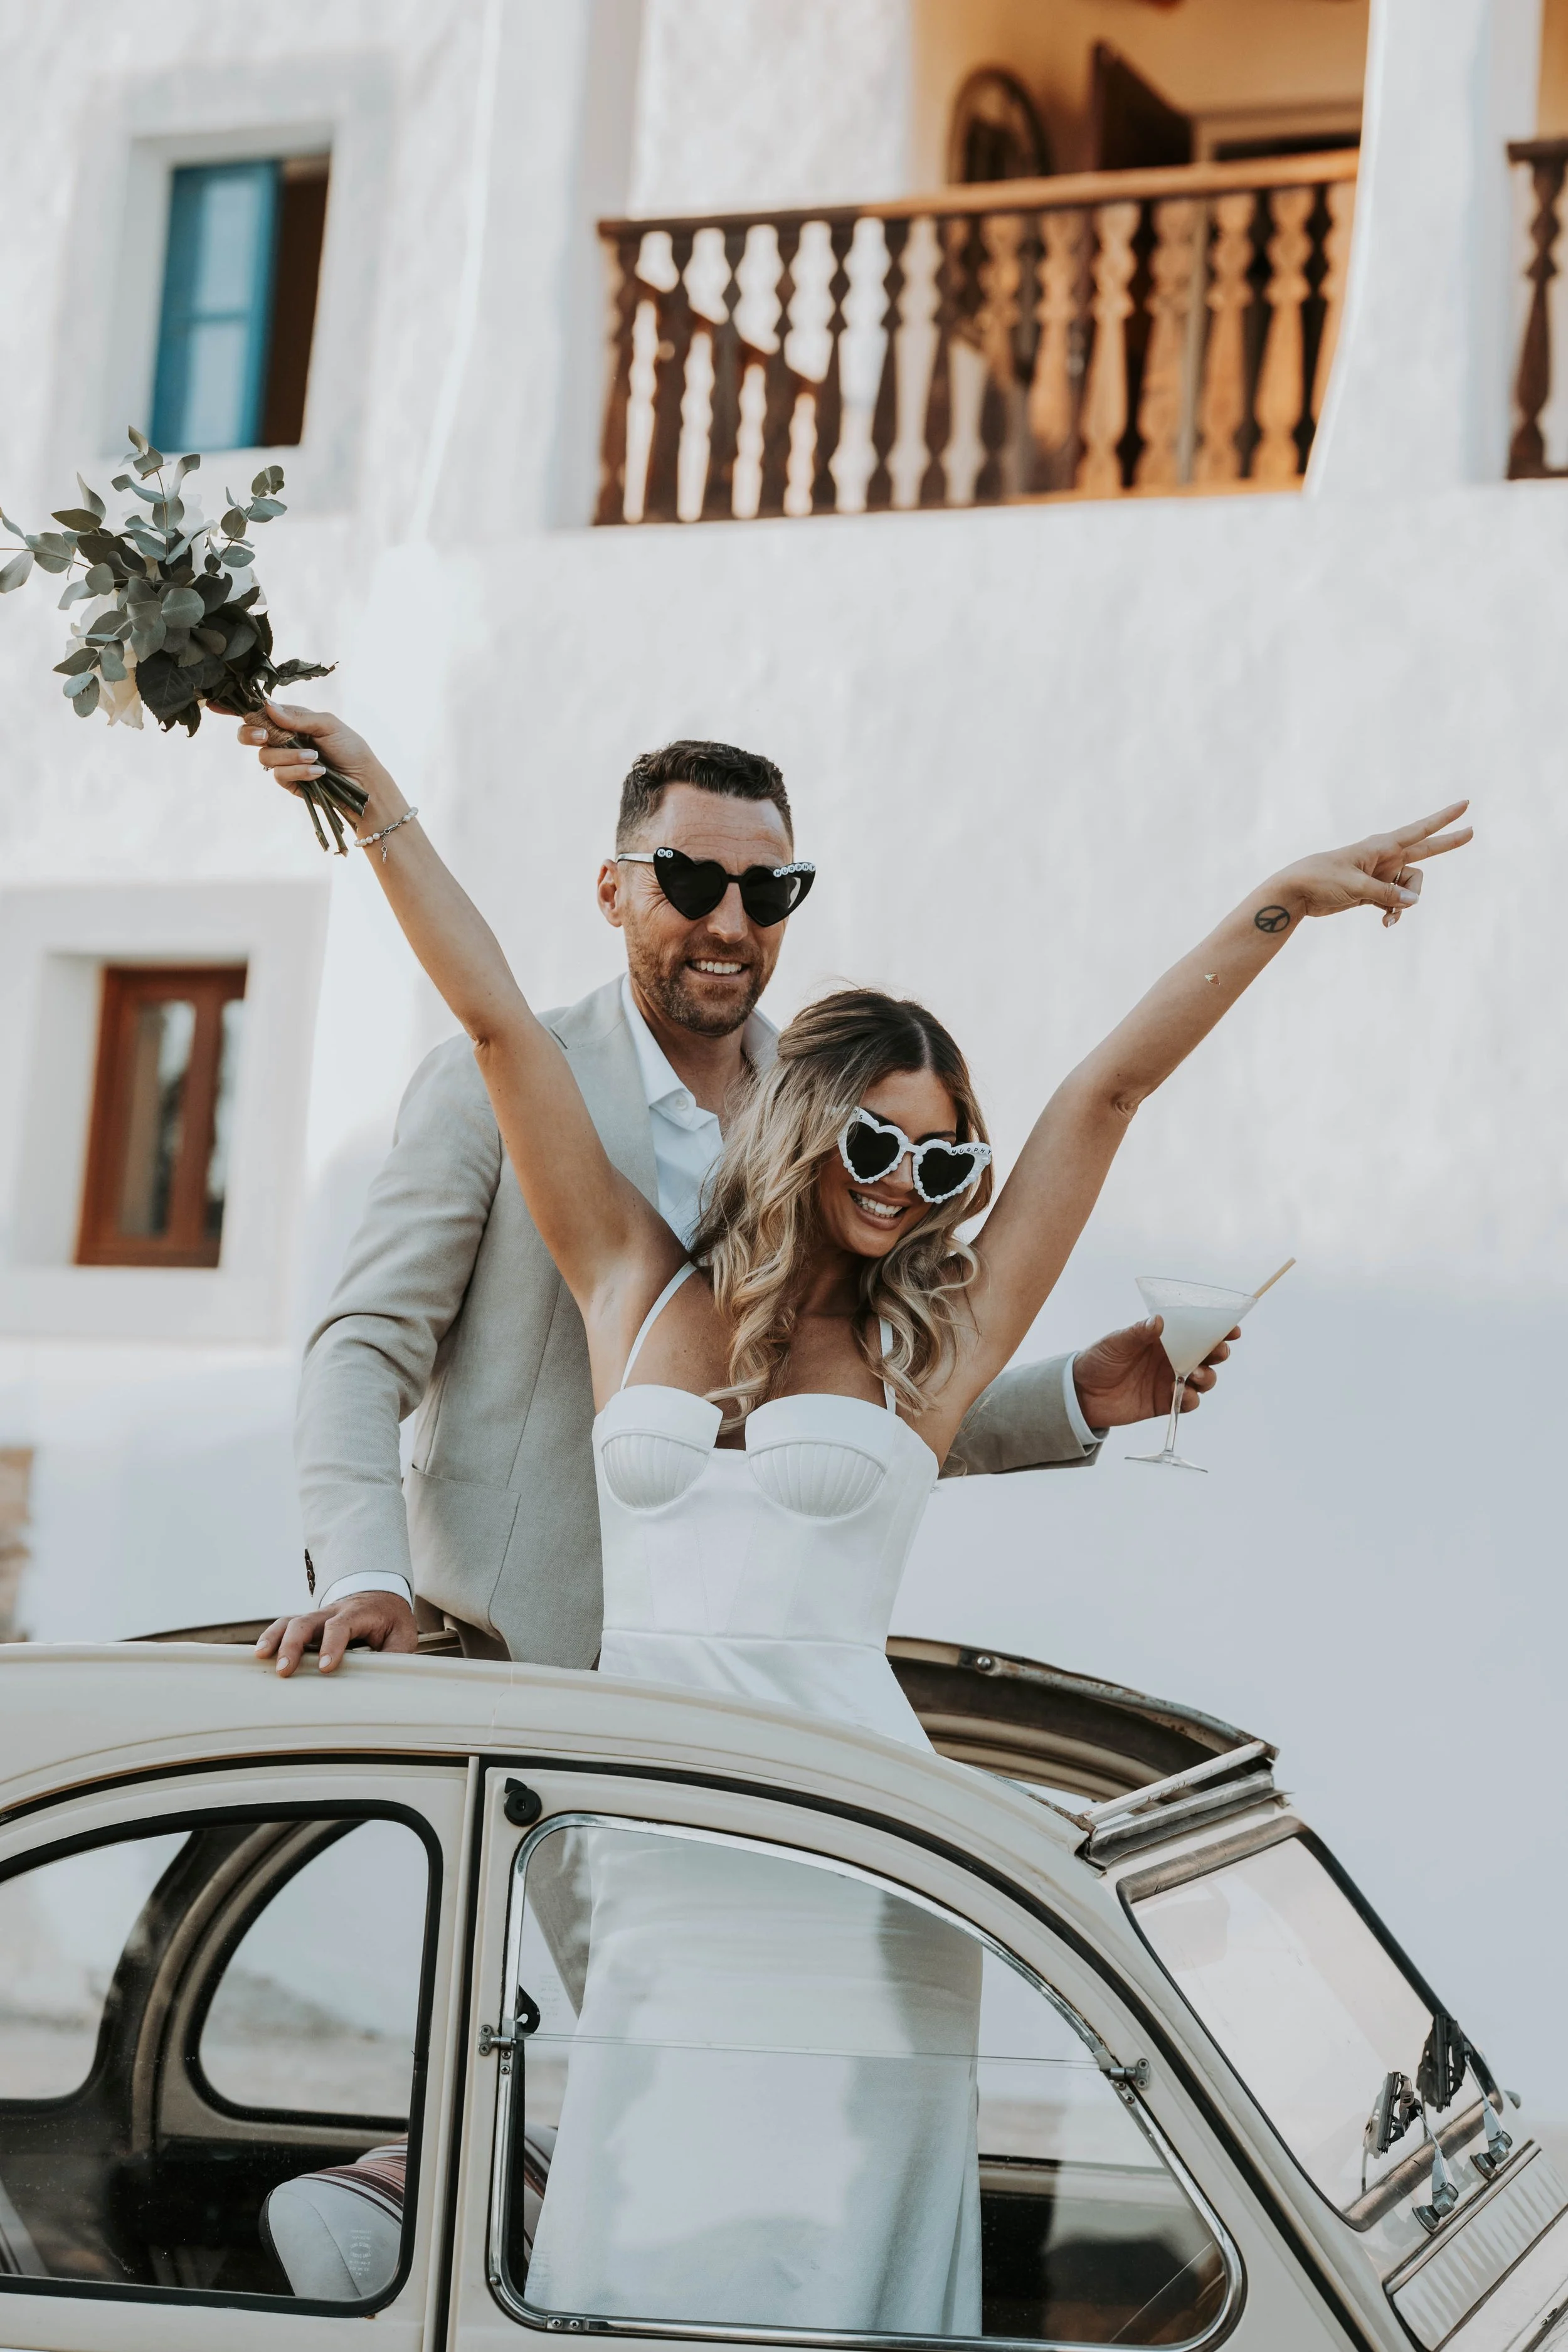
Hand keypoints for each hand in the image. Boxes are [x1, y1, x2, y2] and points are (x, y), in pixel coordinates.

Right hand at [236, 700, 388, 800]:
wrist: (364, 780)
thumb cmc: (350, 747)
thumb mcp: (328, 724)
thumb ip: (297, 717)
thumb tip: (267, 706)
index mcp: (289, 721)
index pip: (259, 712)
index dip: (235, 709)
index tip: (214, 705)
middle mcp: (282, 740)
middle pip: (249, 735)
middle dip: (251, 734)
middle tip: (265, 736)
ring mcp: (284, 762)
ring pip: (265, 756)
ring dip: (290, 756)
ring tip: (315, 757)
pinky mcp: (289, 783)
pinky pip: (279, 774)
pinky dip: (298, 770)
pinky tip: (317, 771)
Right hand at [255, 1590, 419, 1675]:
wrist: (380, 1595)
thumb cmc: (391, 1618)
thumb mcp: (403, 1634)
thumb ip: (396, 1654)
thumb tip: (385, 1677)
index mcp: (359, 1613)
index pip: (342, 1625)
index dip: (332, 1645)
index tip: (325, 1667)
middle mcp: (334, 1611)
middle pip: (307, 1621)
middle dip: (294, 1645)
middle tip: (285, 1670)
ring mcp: (318, 1616)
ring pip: (291, 1621)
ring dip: (275, 1638)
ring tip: (262, 1657)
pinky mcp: (309, 1624)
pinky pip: (285, 1626)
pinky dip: (271, 1637)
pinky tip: (261, 1653)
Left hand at [1072, 1317, 1236, 1428]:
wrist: (1080, 1393)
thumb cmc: (1098, 1360)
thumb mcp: (1116, 1342)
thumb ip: (1138, 1333)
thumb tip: (1160, 1321)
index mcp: (1163, 1339)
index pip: (1196, 1332)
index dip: (1217, 1330)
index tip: (1232, 1328)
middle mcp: (1171, 1359)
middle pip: (1206, 1355)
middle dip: (1219, 1352)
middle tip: (1219, 1351)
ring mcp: (1169, 1381)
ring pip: (1203, 1379)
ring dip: (1208, 1376)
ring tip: (1199, 1374)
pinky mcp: (1163, 1402)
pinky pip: (1187, 1402)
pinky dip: (1191, 1399)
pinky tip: (1186, 1395)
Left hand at [1273, 802, 1472, 926]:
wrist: (1295, 892)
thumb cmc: (1321, 879)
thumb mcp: (1355, 886)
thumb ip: (1386, 892)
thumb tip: (1413, 900)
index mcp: (1381, 846)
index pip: (1420, 830)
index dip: (1443, 819)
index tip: (1464, 805)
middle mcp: (1384, 858)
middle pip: (1424, 851)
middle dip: (1447, 844)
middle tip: (1472, 832)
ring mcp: (1380, 875)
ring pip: (1410, 887)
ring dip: (1406, 903)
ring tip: (1390, 916)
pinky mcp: (1372, 892)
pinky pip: (1395, 902)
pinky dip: (1394, 912)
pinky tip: (1386, 923)